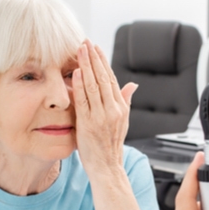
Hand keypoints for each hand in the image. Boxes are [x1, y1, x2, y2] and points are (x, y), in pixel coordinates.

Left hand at [72, 40, 137, 177]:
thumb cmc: (111, 146)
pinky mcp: (88, 124)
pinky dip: (79, 85)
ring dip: (86, 66)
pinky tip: (75, 72)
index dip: (103, 62)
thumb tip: (132, 85)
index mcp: (121, 108)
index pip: (111, 79)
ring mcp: (101, 117)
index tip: (96, 48)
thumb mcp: (123, 122)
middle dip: (94, 58)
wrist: (107, 167)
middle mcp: (113, 110)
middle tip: (86, 42)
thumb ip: (125, 101)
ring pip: (93, 86)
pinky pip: (83, 101)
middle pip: (103, 78)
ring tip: (80, 50)